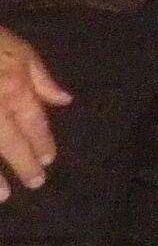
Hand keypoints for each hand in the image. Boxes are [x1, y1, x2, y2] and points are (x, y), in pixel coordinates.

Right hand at [0, 25, 70, 198]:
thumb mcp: (16, 48)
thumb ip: (40, 77)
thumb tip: (64, 100)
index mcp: (12, 86)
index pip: (32, 121)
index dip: (42, 141)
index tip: (48, 159)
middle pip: (9, 143)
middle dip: (23, 165)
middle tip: (36, 183)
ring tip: (3, 197)